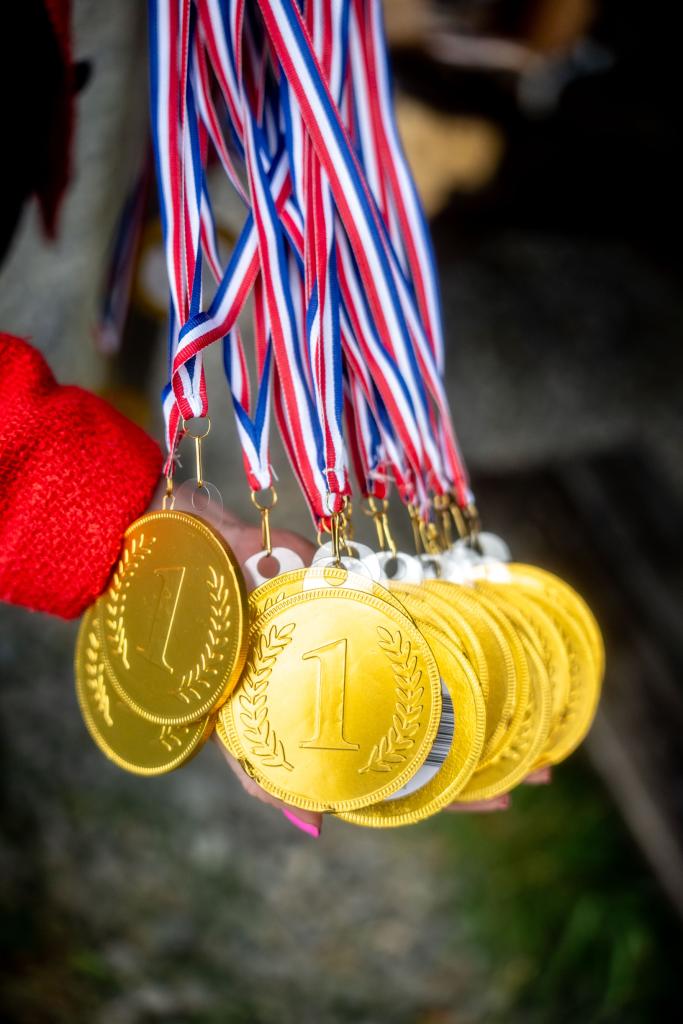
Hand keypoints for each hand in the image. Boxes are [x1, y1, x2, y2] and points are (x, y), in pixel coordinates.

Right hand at [163, 484, 513, 831]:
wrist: (190, 563)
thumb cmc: (204, 651)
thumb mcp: (228, 724)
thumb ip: (262, 778)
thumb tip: (315, 829)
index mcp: (332, 725)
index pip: (402, 765)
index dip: (451, 785)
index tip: (504, 796)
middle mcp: (358, 687)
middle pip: (433, 729)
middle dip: (485, 753)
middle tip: (541, 772)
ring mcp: (370, 643)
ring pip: (438, 681)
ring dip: (485, 702)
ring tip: (537, 723)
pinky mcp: (373, 598)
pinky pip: (423, 621)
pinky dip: (457, 637)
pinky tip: (498, 647)